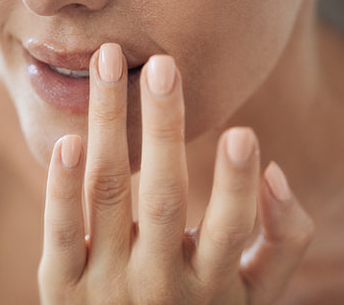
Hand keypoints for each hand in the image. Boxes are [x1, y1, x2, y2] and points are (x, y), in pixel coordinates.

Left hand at [38, 43, 313, 303]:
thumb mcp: (255, 296)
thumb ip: (283, 241)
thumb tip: (277, 172)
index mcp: (212, 286)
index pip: (230, 231)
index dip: (237, 186)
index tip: (242, 133)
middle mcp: (159, 286)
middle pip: (163, 198)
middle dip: (164, 127)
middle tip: (164, 65)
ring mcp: (106, 287)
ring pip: (106, 194)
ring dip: (107, 124)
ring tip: (107, 62)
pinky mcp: (61, 288)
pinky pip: (60, 231)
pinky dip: (61, 187)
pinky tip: (69, 139)